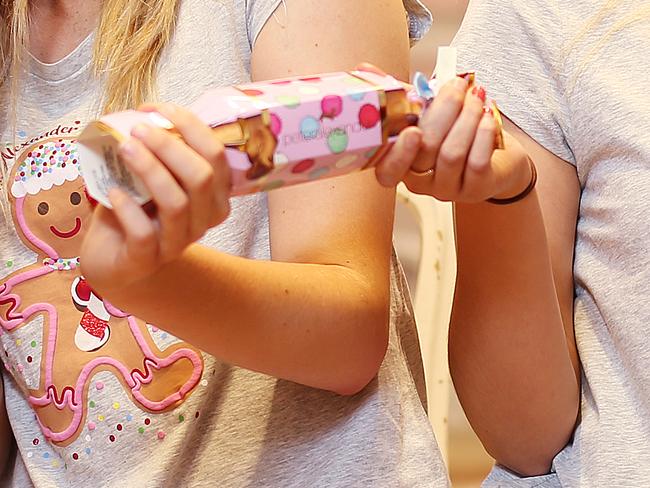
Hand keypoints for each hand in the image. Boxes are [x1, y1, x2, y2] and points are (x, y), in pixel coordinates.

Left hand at [80, 104, 230, 291]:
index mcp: (213, 196)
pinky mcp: (147, 259)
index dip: (190, 126)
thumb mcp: (153, 177)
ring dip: (150, 169)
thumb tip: (148, 113)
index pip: (216, 156)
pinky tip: (113, 193)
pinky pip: (144, 233)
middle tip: (139, 128)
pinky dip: (127, 208)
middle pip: (201, 177)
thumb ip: (160, 152)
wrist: (113, 257)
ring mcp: (177, 242)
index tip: (157, 108)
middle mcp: (203, 220)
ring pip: (177, 203)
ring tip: (125, 148)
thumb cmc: (137, 210)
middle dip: (170, 146)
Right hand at [356, 64, 531, 202]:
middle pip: (425, 150)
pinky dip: (483, 133)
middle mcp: (420, 182)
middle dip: (445, 110)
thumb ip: (395, 95)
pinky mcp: (476, 189)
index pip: (387, 171)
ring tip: (477, 95)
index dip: (397, 154)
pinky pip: (477, 161)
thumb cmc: (452, 132)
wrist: (496, 156)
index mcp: (400, 164)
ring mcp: (447, 189)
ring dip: (467, 117)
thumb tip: (363, 70)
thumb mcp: (422, 112)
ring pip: (452, 154)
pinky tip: (488, 116)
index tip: (413, 129)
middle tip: (457, 85)